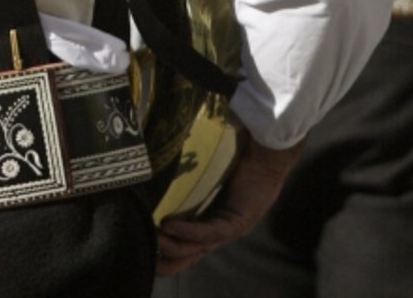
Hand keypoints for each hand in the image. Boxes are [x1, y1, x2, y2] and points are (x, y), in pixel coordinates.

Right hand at [155, 134, 300, 276]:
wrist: (267, 152)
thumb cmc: (238, 155)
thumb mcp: (206, 173)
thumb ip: (187, 180)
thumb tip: (158, 166)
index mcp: (213, 219)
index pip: (188, 243)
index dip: (168, 249)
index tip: (146, 248)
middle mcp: (221, 229)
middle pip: (192, 254)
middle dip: (168, 259)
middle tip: (145, 259)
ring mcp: (230, 228)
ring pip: (197, 247)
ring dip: (173, 245)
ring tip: (153, 238)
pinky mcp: (237, 222)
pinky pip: (209, 231)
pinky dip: (188, 231)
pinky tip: (168, 226)